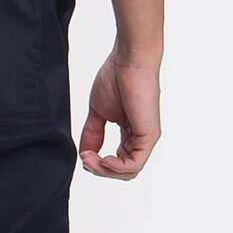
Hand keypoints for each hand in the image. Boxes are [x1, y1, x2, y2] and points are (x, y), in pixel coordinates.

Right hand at [78, 49, 160, 179]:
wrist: (128, 61)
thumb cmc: (116, 78)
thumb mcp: (98, 113)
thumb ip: (92, 134)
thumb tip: (85, 154)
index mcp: (129, 133)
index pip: (117, 161)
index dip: (98, 164)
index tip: (83, 155)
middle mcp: (139, 138)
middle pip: (122, 171)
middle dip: (99, 170)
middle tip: (84, 159)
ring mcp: (146, 138)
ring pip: (128, 171)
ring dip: (104, 169)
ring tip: (90, 158)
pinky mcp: (149, 136)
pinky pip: (134, 164)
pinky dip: (115, 167)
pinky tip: (102, 158)